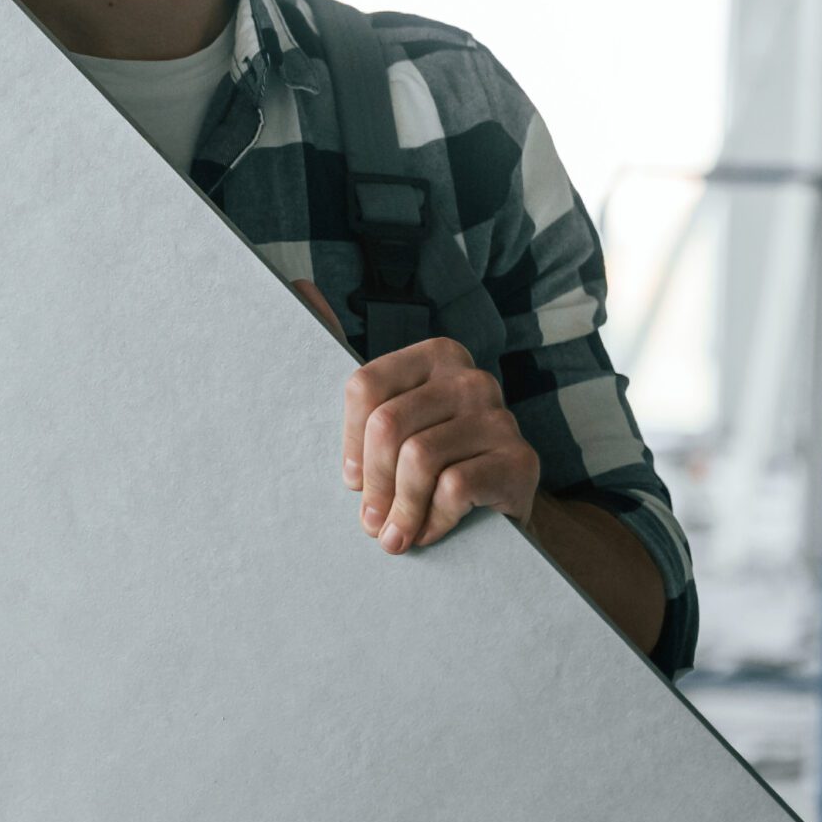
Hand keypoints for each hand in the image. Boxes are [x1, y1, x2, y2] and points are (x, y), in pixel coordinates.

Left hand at [323, 315, 538, 554]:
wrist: (498, 514)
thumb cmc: (432, 465)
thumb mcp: (390, 420)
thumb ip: (353, 370)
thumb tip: (300, 284)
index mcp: (435, 355)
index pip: (365, 387)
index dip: (349, 442)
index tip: (350, 481)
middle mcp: (471, 377)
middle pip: (388, 426)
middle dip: (373, 484)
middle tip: (370, 523)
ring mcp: (500, 415)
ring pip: (418, 459)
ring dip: (400, 509)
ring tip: (394, 537)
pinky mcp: (521, 459)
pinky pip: (453, 487)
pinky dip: (432, 520)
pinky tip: (430, 533)